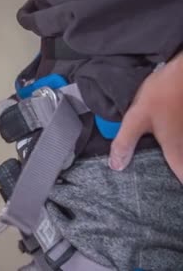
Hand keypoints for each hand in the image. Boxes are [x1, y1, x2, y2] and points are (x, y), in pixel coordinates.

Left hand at [109, 52, 182, 182]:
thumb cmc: (163, 93)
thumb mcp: (136, 118)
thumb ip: (125, 143)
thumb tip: (116, 167)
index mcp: (177, 151)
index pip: (182, 180)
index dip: (176, 188)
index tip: (162, 199)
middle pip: (182, 168)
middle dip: (175, 174)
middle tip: (156, 183)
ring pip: (182, 155)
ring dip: (175, 159)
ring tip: (158, 159)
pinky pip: (182, 142)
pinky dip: (176, 147)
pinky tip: (164, 139)